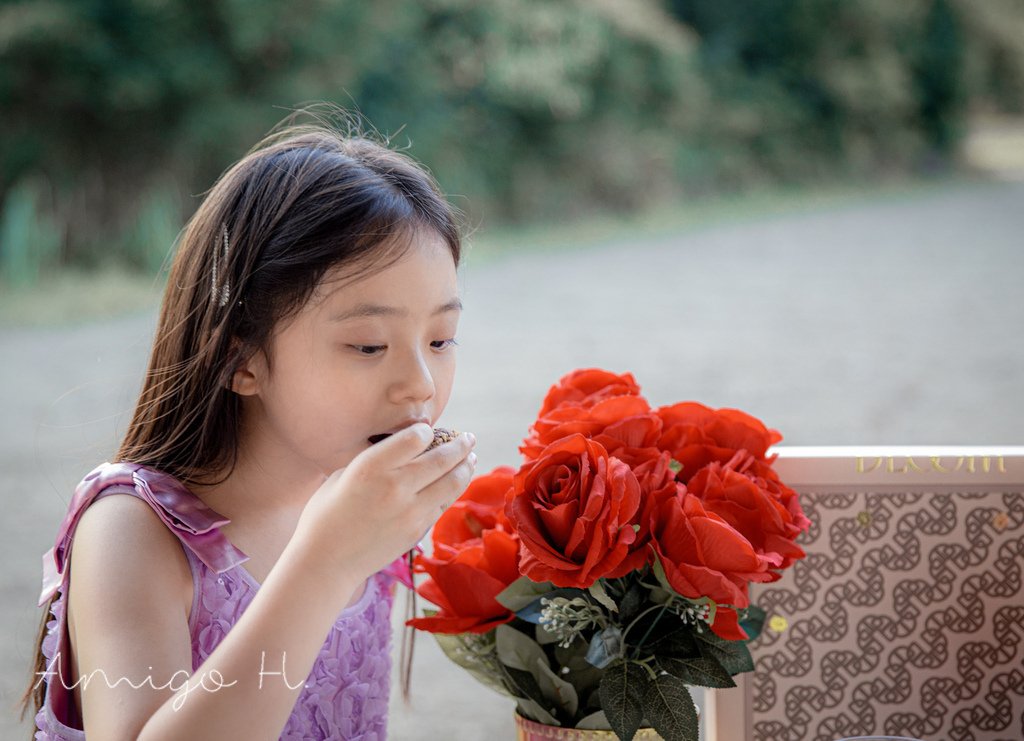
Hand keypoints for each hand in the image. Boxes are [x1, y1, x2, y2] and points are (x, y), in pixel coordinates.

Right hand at [293, 423, 476, 582]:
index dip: (426, 431)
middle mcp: (395, 486)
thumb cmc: (326, 515)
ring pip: (452, 482)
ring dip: (465, 467)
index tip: (428, 431)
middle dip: (460, 444)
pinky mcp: (417, 531)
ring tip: (471, 458)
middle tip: (469, 438)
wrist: (326, 562)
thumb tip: (404, 447)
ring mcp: (410, 511)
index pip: (415, 437)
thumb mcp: (342, 475)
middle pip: (442, 458)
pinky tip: (455, 484)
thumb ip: (375, 460)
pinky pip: (443, 504)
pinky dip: (453, 491)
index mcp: (371, 467)